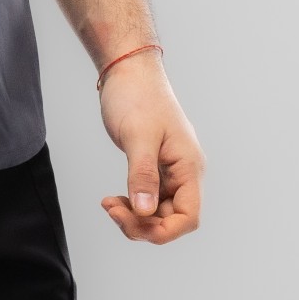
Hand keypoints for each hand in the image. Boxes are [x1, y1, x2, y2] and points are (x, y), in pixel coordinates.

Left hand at [97, 52, 204, 242]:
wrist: (128, 69)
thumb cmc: (137, 96)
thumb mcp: (138, 136)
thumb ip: (143, 175)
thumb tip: (145, 212)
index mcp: (188, 166)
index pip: (189, 216)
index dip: (165, 230)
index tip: (134, 223)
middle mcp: (183, 171)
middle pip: (172, 218)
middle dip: (143, 224)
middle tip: (112, 210)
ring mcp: (169, 169)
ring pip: (158, 210)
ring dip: (136, 216)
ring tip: (109, 205)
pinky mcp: (154, 165)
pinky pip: (148, 197)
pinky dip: (133, 203)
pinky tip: (114, 199)